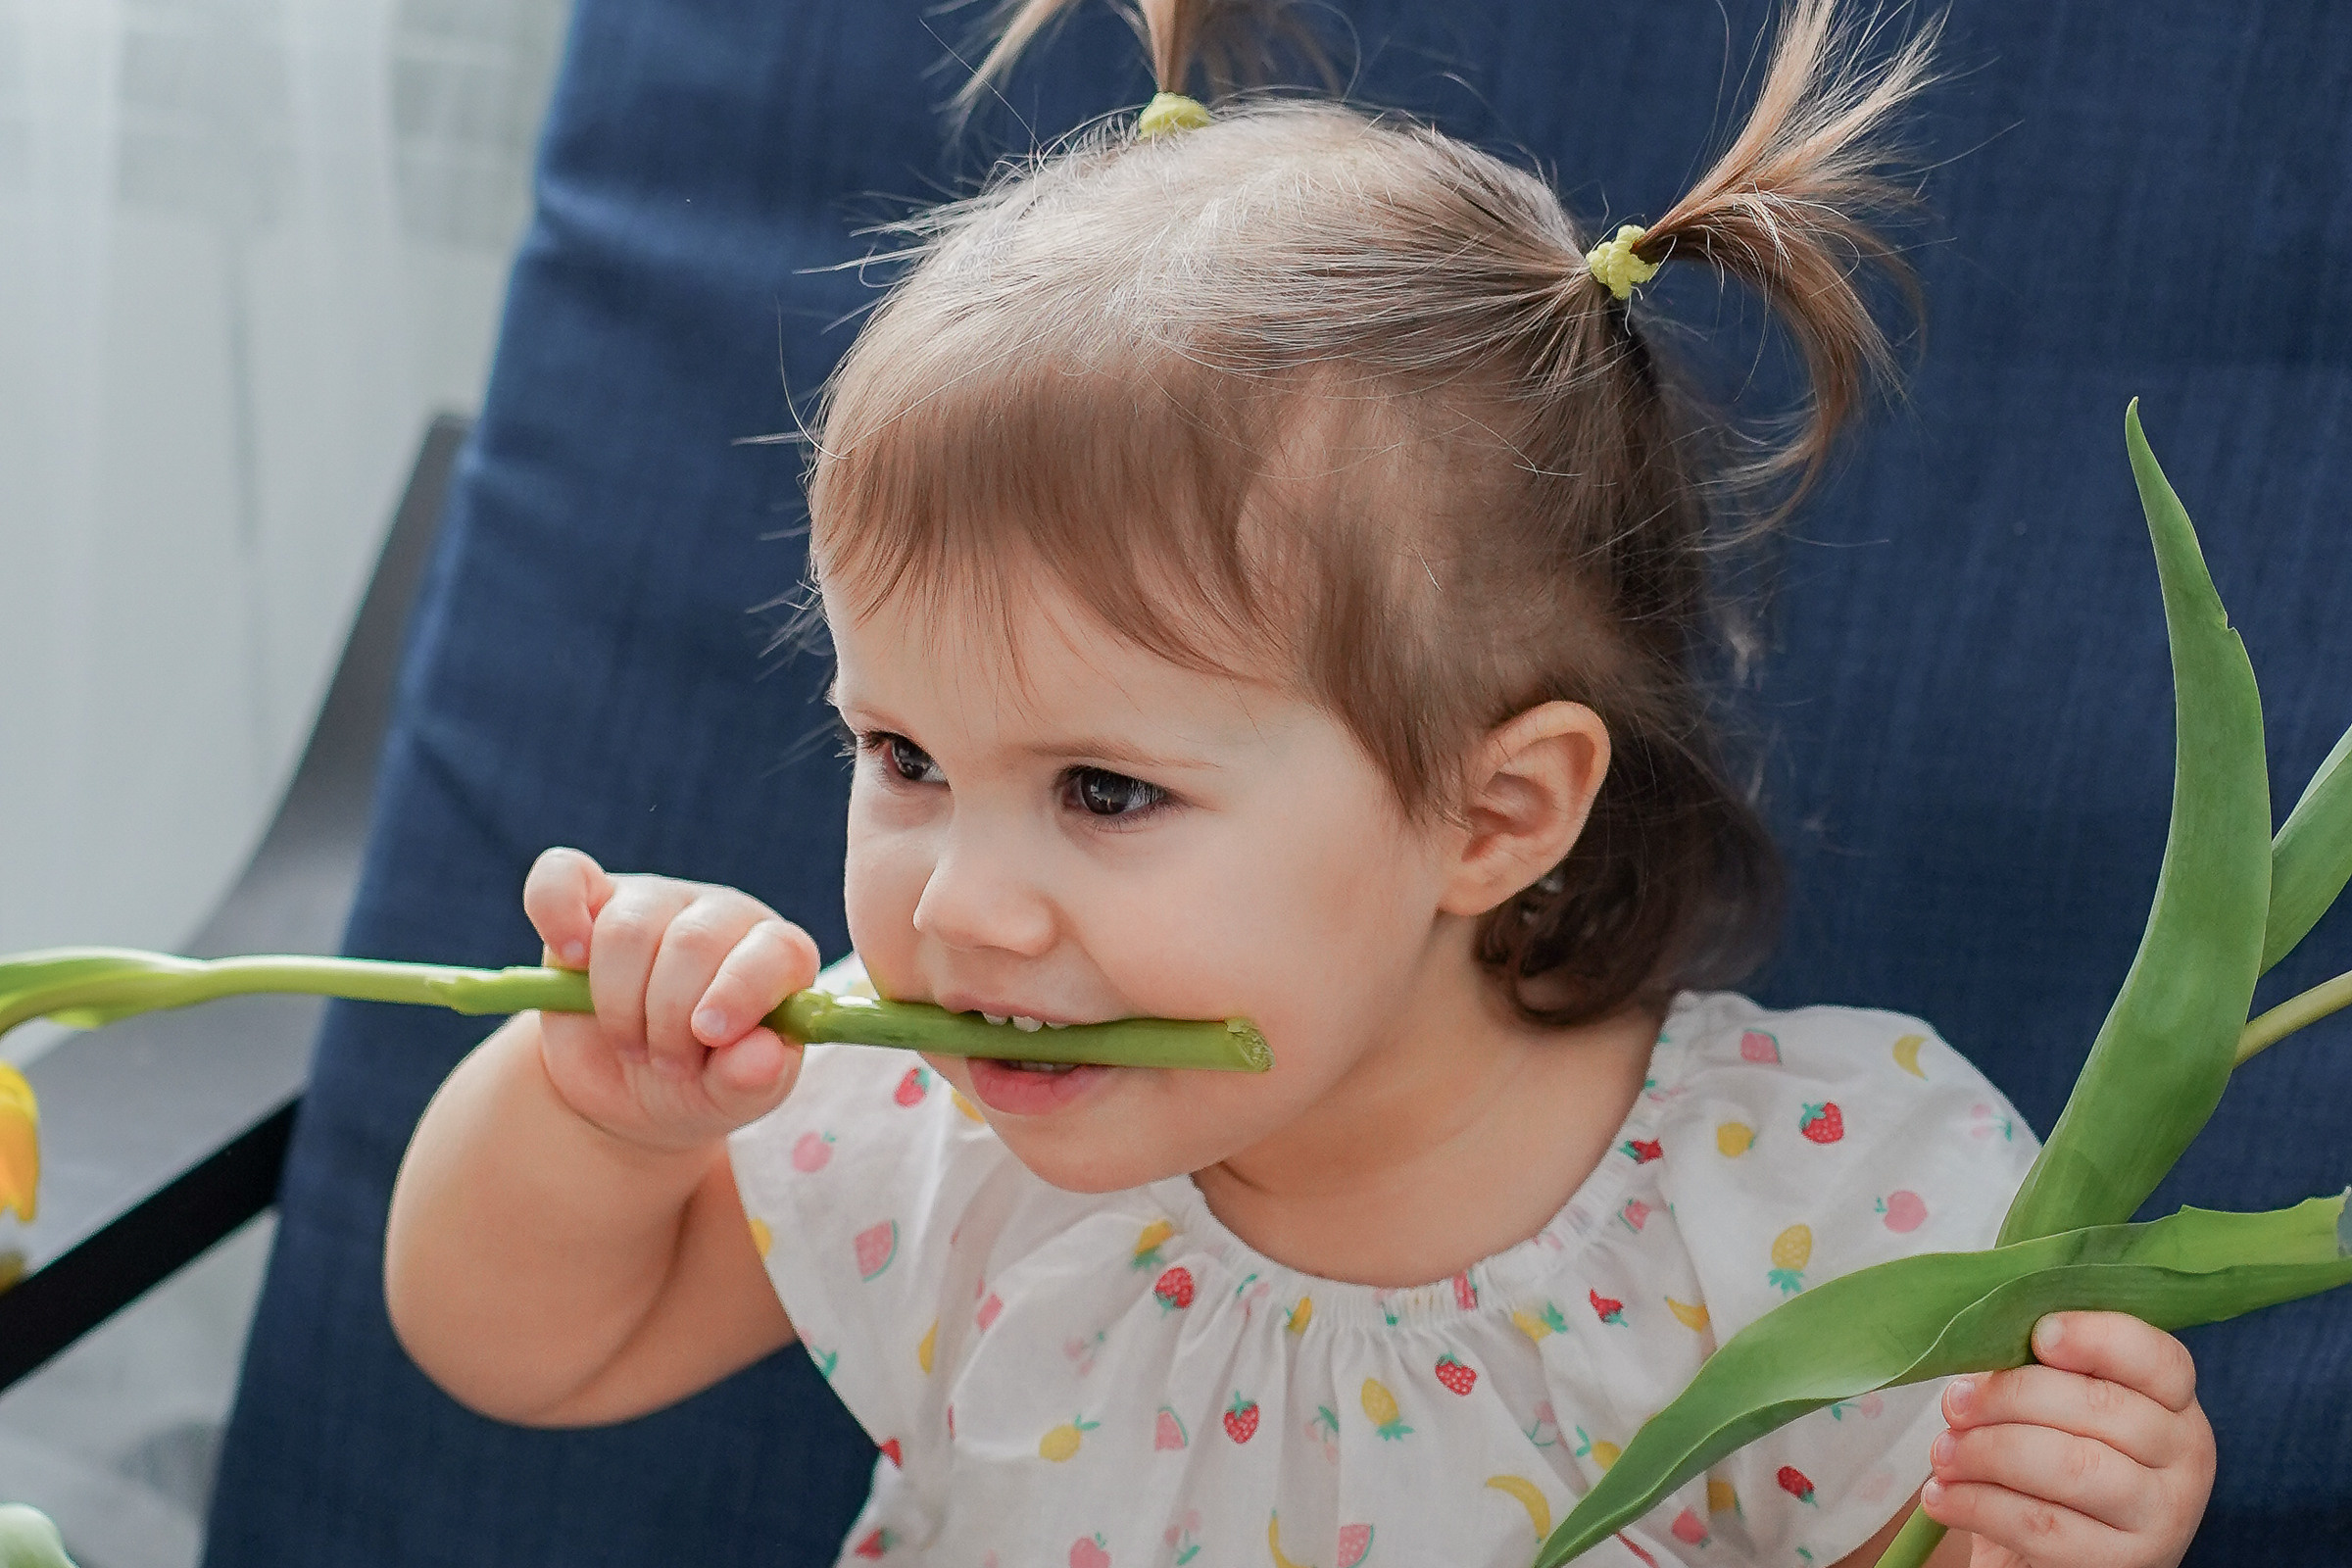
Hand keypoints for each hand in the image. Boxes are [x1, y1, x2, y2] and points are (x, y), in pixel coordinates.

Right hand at [522, 846, 818, 1152]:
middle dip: (670, 1018)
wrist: (623, 1087)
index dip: (741, 990)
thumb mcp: (729, 1100)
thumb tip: (763, 1054)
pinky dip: (557, 915)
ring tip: (632, 1044)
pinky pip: (562, 877)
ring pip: (629, 929)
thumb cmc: (697, 1084)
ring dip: (619, 1004)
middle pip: (694, 942)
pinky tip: (570, 958)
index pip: (775, 949)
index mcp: (776, 956)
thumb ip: (752, 1080)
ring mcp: (656, 899)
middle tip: (667, 1064)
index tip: (709, 1034)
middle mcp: (722, 914)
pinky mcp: (590, 897)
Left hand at [1921, 1311, 2213, 1567]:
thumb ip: (2036, 1370)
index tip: (2040, 1336)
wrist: (2045, 1559)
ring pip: (2071, 1465)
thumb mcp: (2052, 1411)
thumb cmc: (2045, 1466)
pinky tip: (1942, 1497)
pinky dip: (1978, 1504)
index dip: (2099, 1339)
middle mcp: (2183, 1459)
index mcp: (2173, 1405)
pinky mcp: (2121, 1566)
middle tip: (1954, 1404)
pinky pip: (2041, 1524)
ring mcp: (2162, 1517)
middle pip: (2100, 1405)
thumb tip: (1983, 1339)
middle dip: (2009, 1397)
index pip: (2160, 1359)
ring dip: (1988, 1451)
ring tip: (1943, 1453)